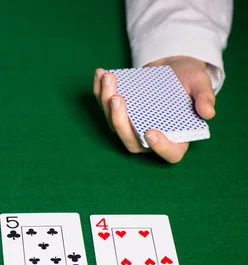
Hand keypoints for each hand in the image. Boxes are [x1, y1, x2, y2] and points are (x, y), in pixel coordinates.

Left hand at [93, 56, 215, 162]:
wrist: (172, 67)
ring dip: (106, 102)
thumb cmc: (189, 80)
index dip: (160, 147)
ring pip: (113, 123)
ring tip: (109, 78)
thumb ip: (205, 98)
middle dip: (120, 120)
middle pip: (131, 141)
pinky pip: (104, 106)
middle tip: (117, 98)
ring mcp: (131, 127)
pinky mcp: (118, 113)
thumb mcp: (201, 84)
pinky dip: (98, 91)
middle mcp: (150, 137)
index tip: (150, 132)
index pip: (170, 153)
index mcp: (176, 137)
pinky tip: (100, 74)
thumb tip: (208, 113)